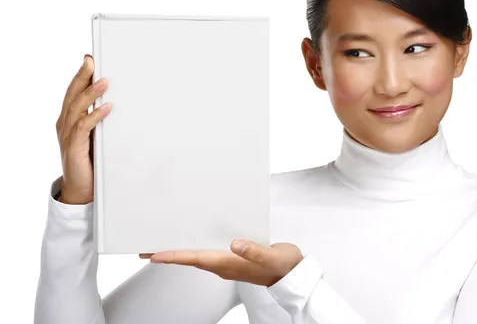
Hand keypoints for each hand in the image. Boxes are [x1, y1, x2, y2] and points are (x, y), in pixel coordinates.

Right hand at [56, 54, 111, 204]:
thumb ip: (101, 120)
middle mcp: (65, 124)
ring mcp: (67, 135)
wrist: (81, 189)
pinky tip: (106, 108)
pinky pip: (83, 128)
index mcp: (69, 120)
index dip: (80, 76)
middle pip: (72, 95)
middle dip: (82, 77)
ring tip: (104, 81)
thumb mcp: (97, 136)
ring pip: (76, 108)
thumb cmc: (90, 161)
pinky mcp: (73, 147)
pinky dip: (95, 116)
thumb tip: (117, 102)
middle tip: (91, 62)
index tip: (89, 60)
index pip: (73, 93)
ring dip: (90, 93)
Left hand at [139, 240, 303, 286]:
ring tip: (162, 245)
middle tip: (146, 250)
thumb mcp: (270, 256)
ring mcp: (228, 262)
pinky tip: (192, 238)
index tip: (154, 255)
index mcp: (228, 263)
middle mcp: (224, 264)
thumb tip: (235, 244)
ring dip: (179, 250)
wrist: (293, 274)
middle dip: (169, 254)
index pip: (195, 259)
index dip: (174, 256)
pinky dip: (195, 246)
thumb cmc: (282, 265)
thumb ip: (253, 250)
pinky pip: (207, 252)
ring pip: (197, 256)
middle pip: (190, 259)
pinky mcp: (234, 257)